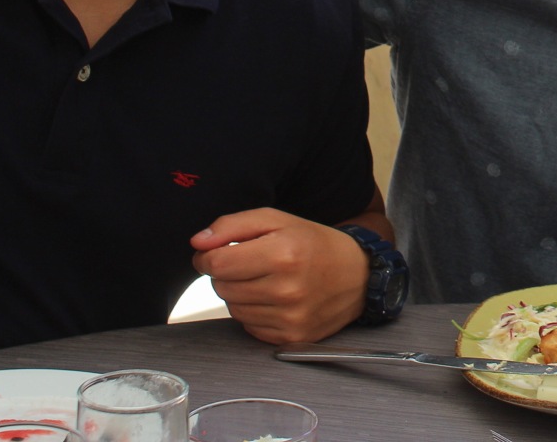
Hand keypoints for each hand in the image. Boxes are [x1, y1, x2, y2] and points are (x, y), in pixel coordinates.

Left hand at [191, 209, 369, 344]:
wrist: (358, 275)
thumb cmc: (313, 243)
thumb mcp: (278, 220)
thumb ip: (233, 225)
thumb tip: (197, 243)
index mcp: (283, 253)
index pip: (217, 263)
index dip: (207, 256)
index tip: (215, 251)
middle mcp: (287, 289)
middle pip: (221, 286)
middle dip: (226, 273)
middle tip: (248, 263)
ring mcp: (289, 317)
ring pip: (232, 308)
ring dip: (239, 293)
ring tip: (264, 279)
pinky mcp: (290, 337)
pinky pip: (249, 326)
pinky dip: (254, 312)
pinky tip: (273, 298)